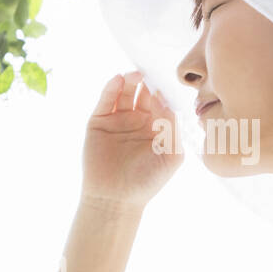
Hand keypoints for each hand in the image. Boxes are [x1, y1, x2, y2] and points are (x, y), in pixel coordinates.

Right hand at [80, 70, 182, 211]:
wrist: (115, 199)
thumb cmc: (147, 181)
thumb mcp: (172, 156)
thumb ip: (173, 129)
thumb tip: (166, 103)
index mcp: (156, 128)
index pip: (160, 103)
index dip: (162, 93)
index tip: (165, 84)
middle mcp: (137, 120)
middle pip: (142, 94)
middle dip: (147, 82)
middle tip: (150, 72)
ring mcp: (117, 119)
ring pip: (124, 93)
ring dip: (129, 81)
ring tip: (135, 74)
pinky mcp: (98, 121)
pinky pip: (106, 100)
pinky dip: (110, 88)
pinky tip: (118, 80)